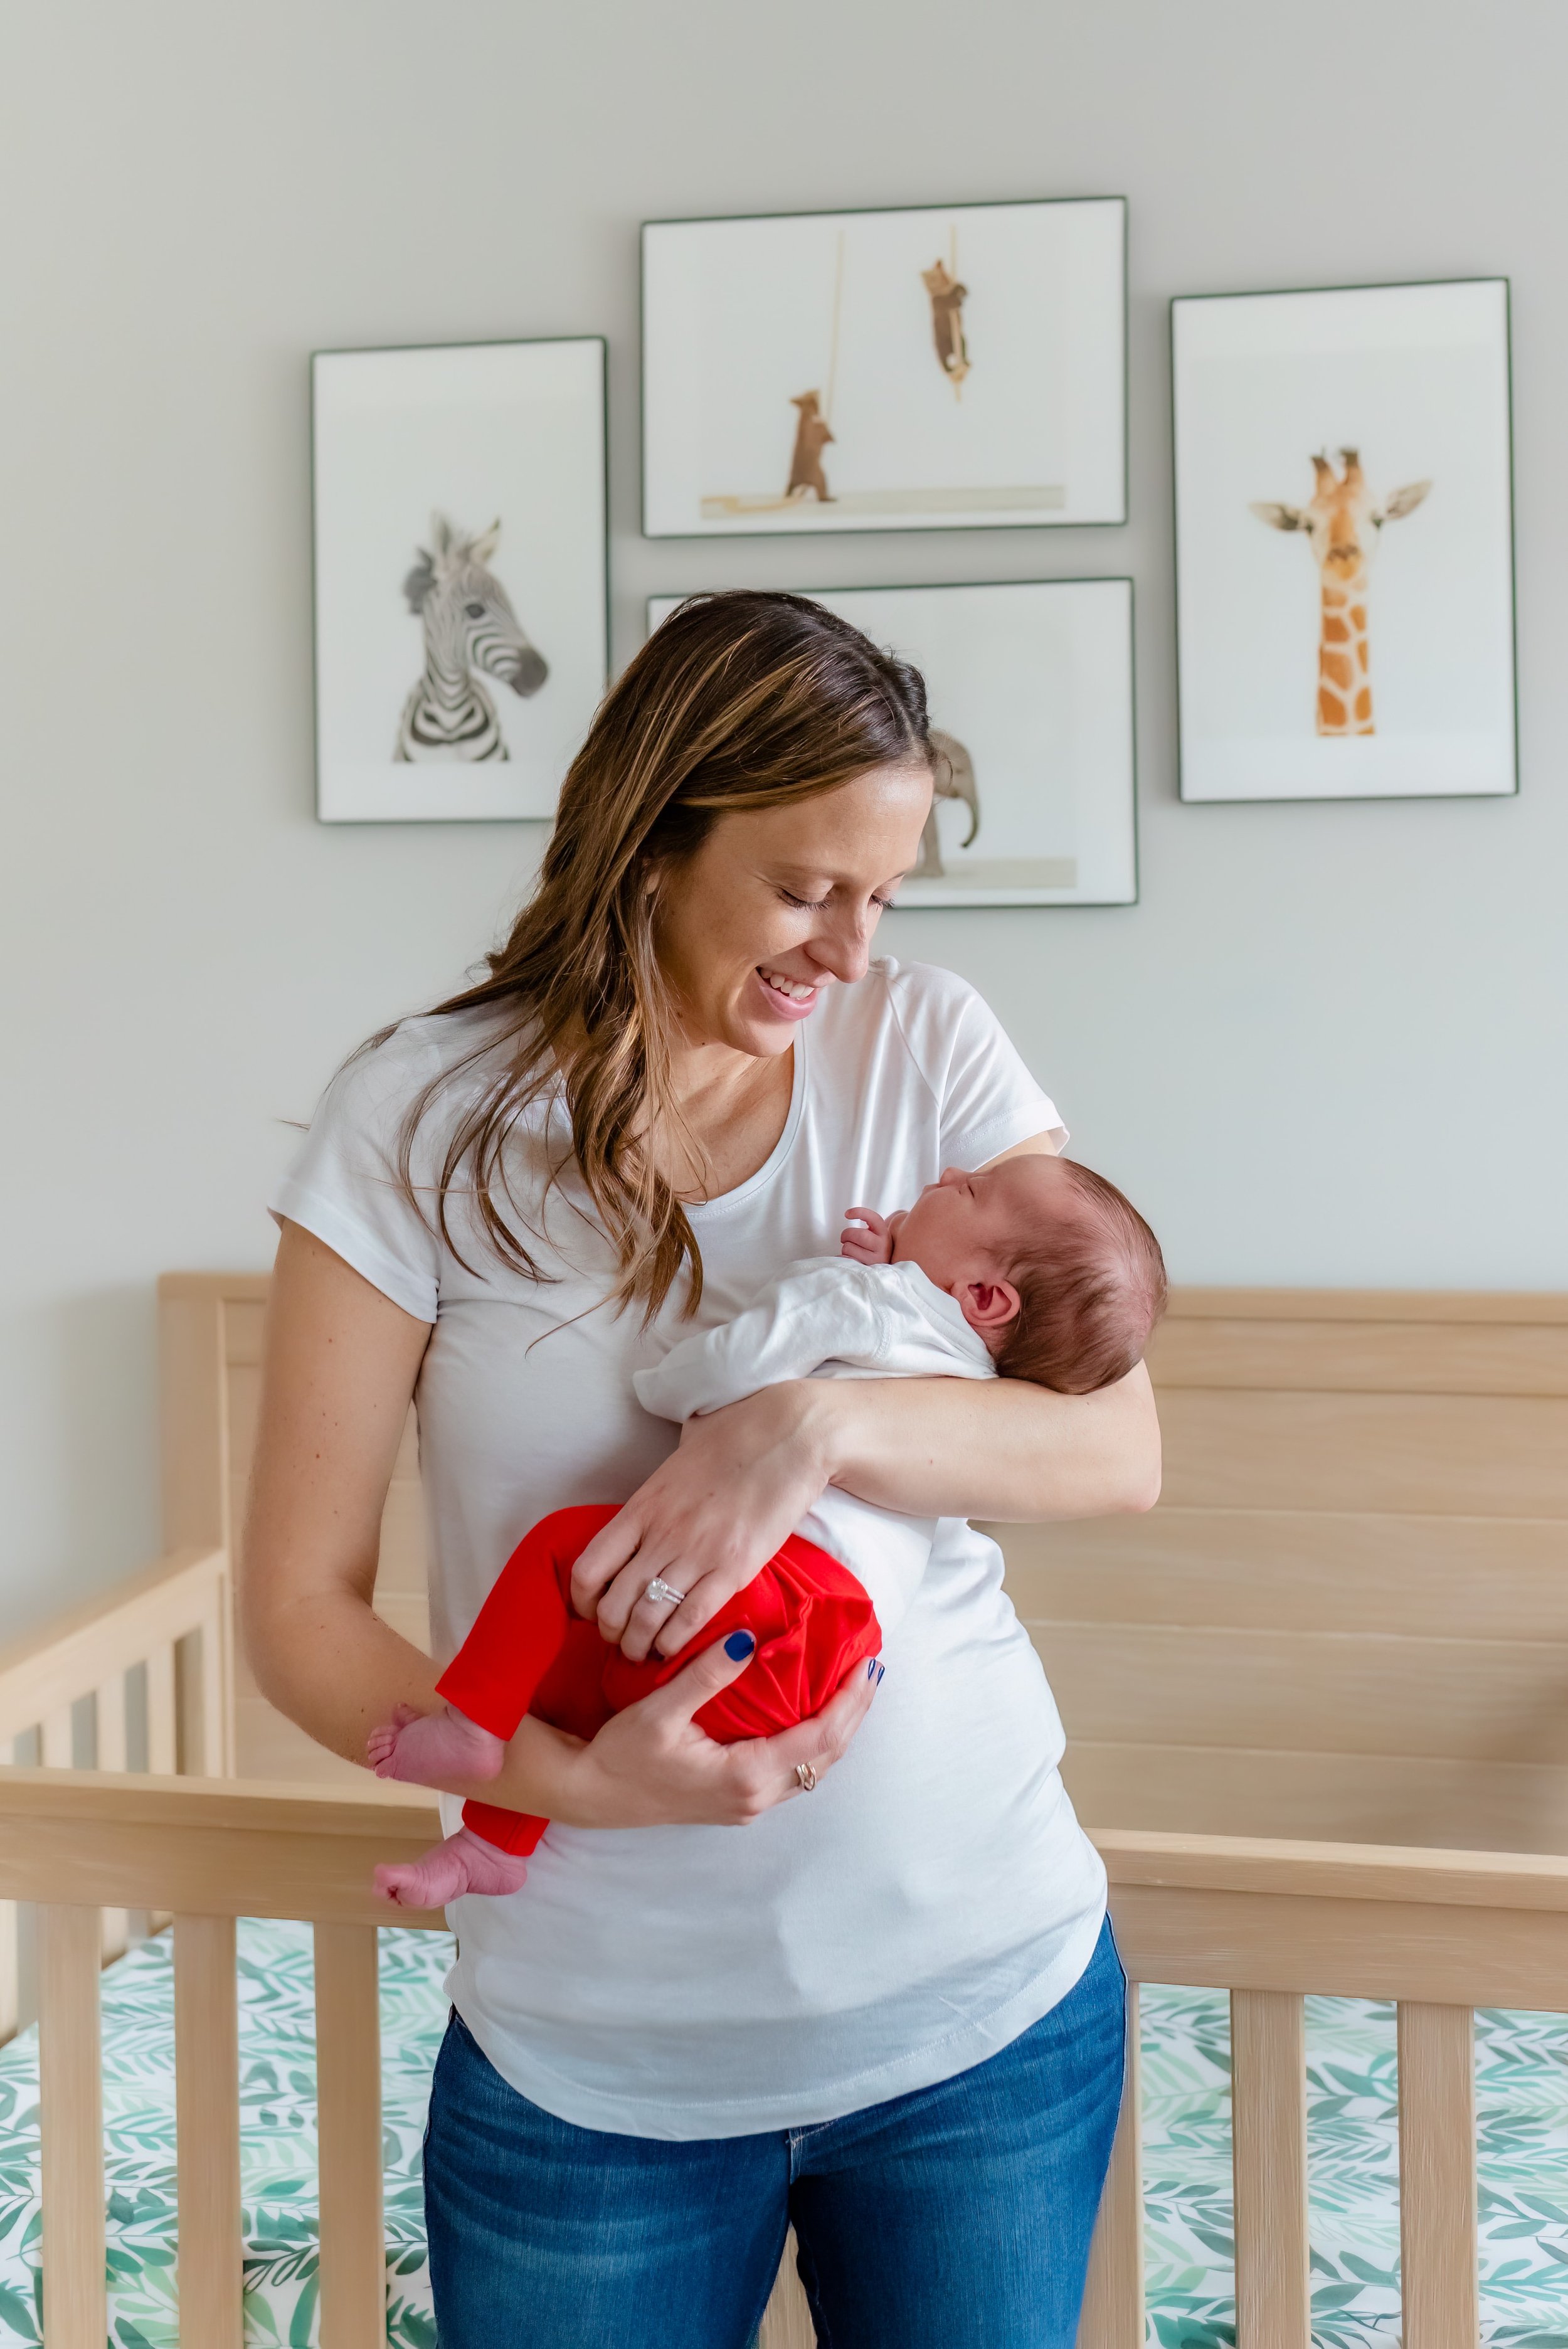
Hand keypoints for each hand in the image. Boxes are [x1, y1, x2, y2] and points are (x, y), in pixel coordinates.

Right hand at [557, 1627, 882, 1828]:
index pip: (819, 1738)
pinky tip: (811, 1712)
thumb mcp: (660, 1711)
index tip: (868, 1664)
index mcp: (744, 1776)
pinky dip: (812, 1740)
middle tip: (871, 1668)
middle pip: (826, 1756)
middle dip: (854, 1712)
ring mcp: (747, 1803)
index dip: (849, 1701)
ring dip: (836, 1728)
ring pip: (812, 1767)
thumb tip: (748, 1639)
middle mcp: (754, 1797)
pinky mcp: (737, 1799)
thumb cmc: (621, 1755)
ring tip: (851, 1686)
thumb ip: (706, 1675)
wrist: (591, 1794)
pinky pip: (792, 1771)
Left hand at [569, 1381, 839, 1660]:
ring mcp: (697, 1553)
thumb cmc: (734, 1436)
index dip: (582, 1600)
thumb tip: (649, 1501)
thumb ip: (657, 1488)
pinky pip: (692, 1619)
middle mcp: (662, 1534)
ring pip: (648, 1619)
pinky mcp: (735, 1568)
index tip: (591, 1610)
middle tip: (620, 1639)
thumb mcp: (676, 1461)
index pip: (588, 1567)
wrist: (789, 1434)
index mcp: (642, 1507)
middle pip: (614, 1604)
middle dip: (611, 1632)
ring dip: (641, 1645)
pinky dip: (676, 1642)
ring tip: (645, 1652)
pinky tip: (674, 1648)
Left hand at [840, 1204, 898, 1263]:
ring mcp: (875, 1259)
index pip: (873, 1218)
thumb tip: (848, 1214)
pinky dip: (843, 1258)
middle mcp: (883, 1246)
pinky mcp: (867, 1269)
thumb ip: (867, 1225)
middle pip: (858, 1235)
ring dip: (845, 1248)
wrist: (885, 1266)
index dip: (859, 1212)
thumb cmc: (875, 1248)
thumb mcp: (876, 1234)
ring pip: (849, 1248)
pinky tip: (850, 1258)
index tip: (847, 1214)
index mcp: (884, 1233)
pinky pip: (847, 1260)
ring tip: (851, 1250)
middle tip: (844, 1237)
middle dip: (846, 1234)